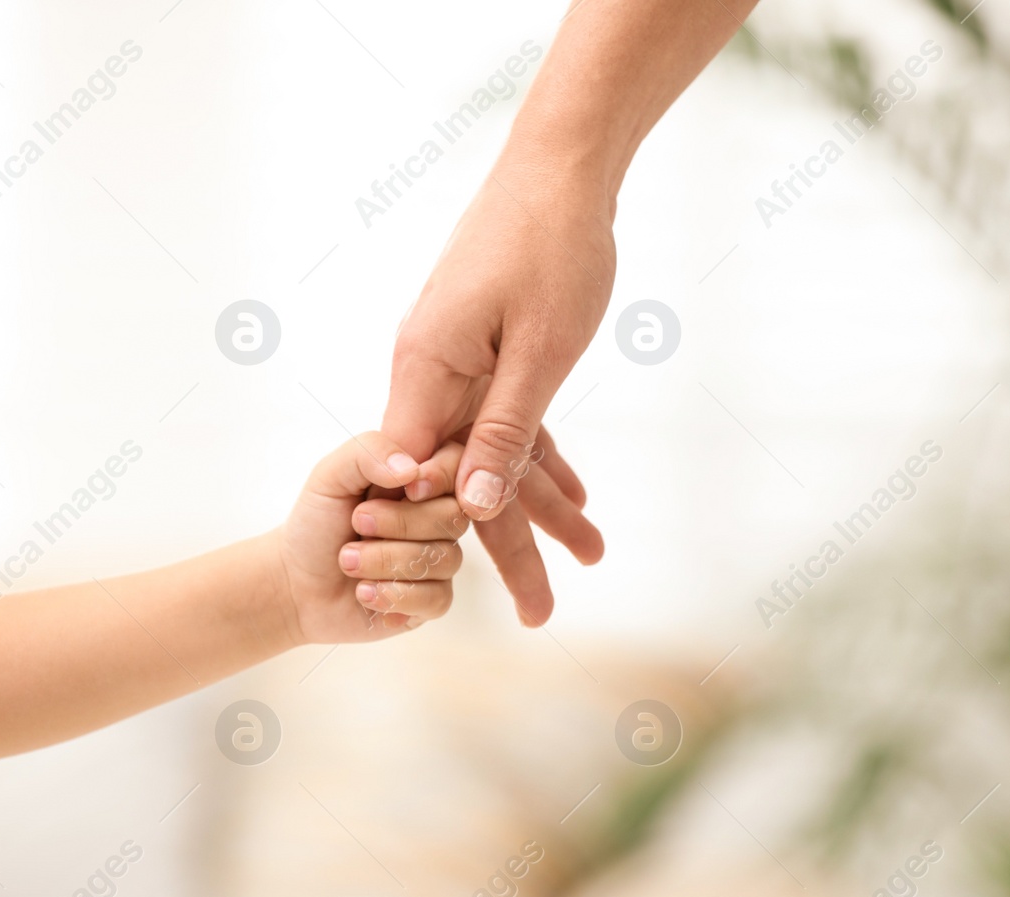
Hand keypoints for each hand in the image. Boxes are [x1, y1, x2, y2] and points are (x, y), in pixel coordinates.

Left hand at [278, 432, 467, 644]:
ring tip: (348, 562)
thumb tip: (412, 469)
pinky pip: (437, 598)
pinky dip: (395, 595)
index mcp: (419, 481)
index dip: (438, 478)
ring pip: (445, 558)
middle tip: (357, 524)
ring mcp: (437, 561)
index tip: (405, 489)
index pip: (458, 468)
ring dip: (387, 561)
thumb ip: (369, 452)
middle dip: (400, 523)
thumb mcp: (330, 476)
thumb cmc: (316, 527)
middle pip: (454, 516)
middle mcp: (435, 519)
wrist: (296, 585)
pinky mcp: (431, 602)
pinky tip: (364, 592)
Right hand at [383, 160, 610, 626]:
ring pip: (492, 452)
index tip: (489, 598)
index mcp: (426, 371)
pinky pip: (508, 419)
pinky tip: (575, 499)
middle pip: (460, 477)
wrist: (559, 166)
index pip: (421, 479)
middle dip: (508, 547)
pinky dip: (540, 457)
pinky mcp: (483, 350)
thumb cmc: (551, 248)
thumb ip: (503, 432)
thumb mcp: (537, 351)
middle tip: (541, 617)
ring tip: (588, 560)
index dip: (450, 540)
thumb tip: (475, 508)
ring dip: (539, 505)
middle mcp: (429, 371)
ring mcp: (456, 360)